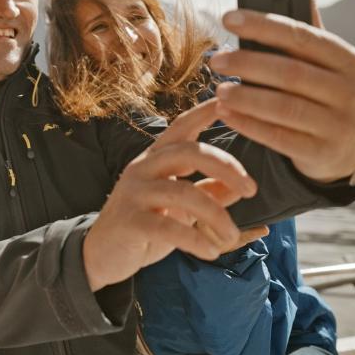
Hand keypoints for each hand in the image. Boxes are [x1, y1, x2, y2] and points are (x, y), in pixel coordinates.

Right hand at [83, 99, 257, 291]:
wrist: (102, 254)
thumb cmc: (147, 225)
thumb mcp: (181, 207)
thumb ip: (209, 193)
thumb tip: (243, 186)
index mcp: (157, 158)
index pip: (183, 126)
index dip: (207, 111)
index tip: (233, 100)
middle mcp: (143, 167)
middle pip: (188, 152)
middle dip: (225, 166)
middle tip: (251, 190)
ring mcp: (134, 193)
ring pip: (183, 192)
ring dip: (216, 215)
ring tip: (230, 236)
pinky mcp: (130, 221)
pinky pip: (168, 227)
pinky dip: (196, 240)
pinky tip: (211, 252)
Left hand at [209, 8, 354, 182]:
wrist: (343, 151)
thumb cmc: (323, 94)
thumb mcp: (324, 62)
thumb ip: (307, 26)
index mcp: (349, 59)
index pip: (302, 36)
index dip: (263, 25)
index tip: (228, 17)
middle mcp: (351, 91)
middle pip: (291, 72)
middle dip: (248, 63)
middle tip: (215, 59)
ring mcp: (340, 125)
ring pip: (284, 107)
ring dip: (246, 97)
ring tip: (218, 90)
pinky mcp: (322, 153)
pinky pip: (280, 138)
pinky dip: (249, 124)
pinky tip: (225, 114)